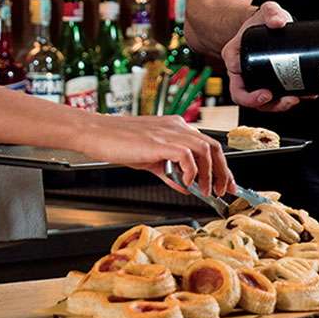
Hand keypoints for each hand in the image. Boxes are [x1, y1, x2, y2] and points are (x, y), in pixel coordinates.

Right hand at [78, 116, 235, 197]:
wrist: (94, 133)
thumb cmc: (115, 142)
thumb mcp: (148, 159)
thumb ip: (169, 171)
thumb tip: (185, 186)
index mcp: (174, 127)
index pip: (207, 144)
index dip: (220, 165)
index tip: (224, 182)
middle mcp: (176, 127)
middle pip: (213, 146)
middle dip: (222, 171)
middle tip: (223, 190)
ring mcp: (169, 132)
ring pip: (206, 150)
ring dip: (209, 174)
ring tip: (204, 190)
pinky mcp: (160, 142)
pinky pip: (188, 156)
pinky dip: (191, 172)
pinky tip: (185, 183)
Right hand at [224, 1, 302, 111]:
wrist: (265, 24)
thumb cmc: (260, 21)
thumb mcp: (266, 11)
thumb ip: (271, 12)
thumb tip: (278, 22)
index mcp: (234, 56)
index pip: (235, 78)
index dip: (248, 92)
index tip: (266, 92)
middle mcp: (240, 72)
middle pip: (245, 96)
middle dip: (263, 104)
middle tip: (283, 99)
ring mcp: (253, 79)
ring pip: (260, 102)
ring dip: (277, 105)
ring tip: (295, 99)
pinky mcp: (266, 82)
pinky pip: (273, 96)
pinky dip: (287, 99)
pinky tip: (304, 94)